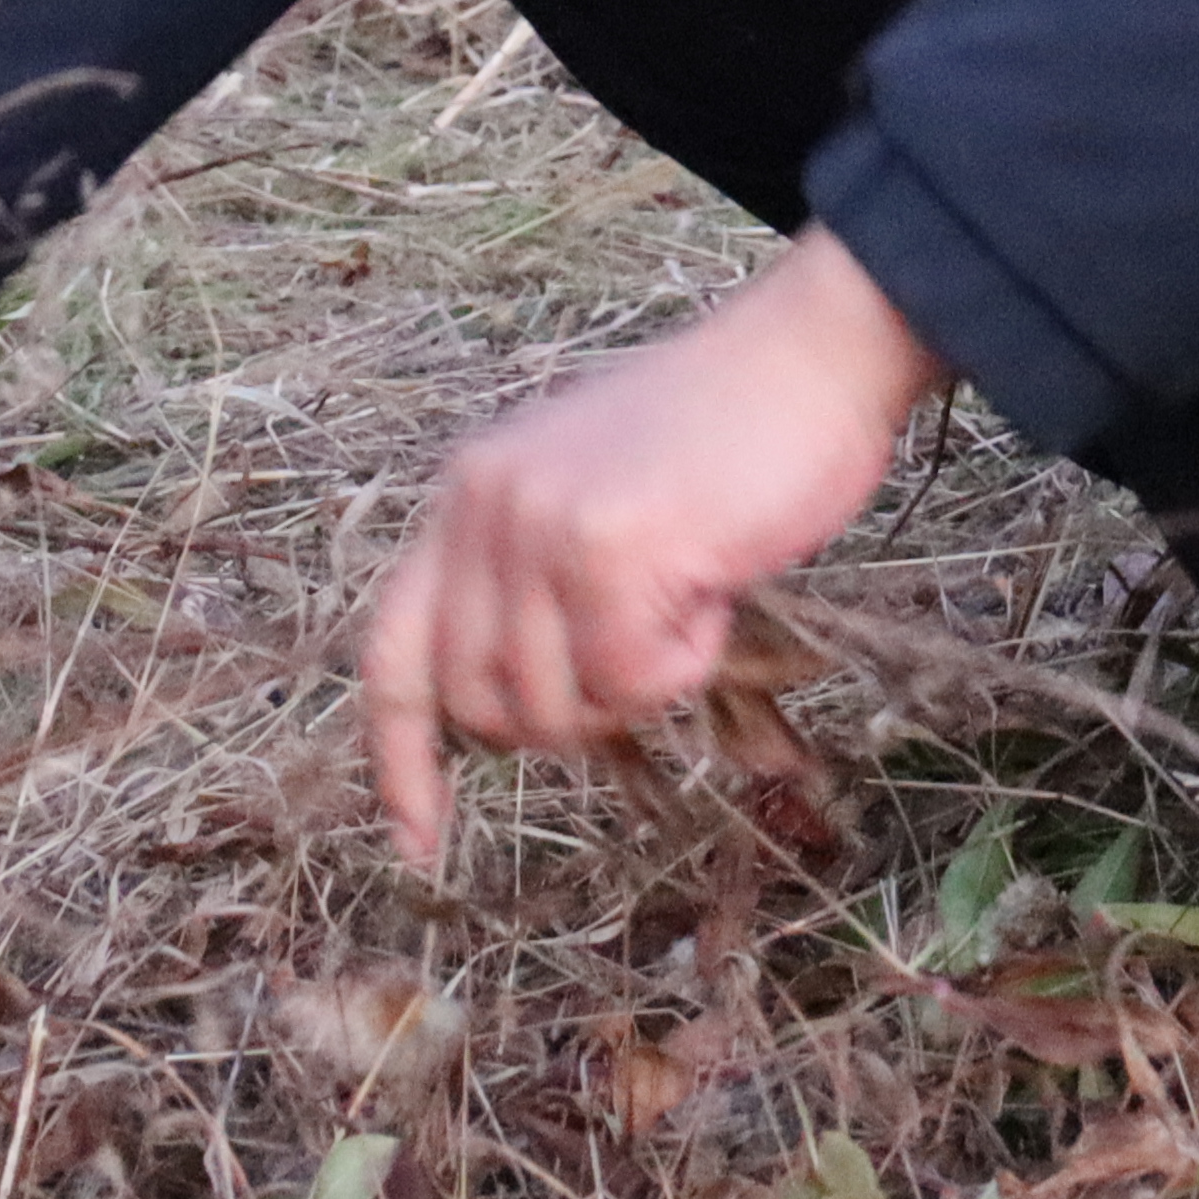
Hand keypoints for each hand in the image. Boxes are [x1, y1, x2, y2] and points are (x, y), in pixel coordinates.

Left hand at [356, 227, 953, 868]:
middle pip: (482, 705)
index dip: (399, 757)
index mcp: (464, 495)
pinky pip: (630, 683)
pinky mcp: (605, 547)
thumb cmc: (719, 438)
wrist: (807, 357)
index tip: (416, 840)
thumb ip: (527, 583)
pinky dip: (686, 665)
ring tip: (684, 596)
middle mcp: (479, 506)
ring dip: (637, 685)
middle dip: (569, 715)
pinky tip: (713, 589)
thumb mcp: (584, 495)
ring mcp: (537, 524)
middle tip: (645, 649)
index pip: (391, 652)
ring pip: (554, 708)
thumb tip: (509, 711)